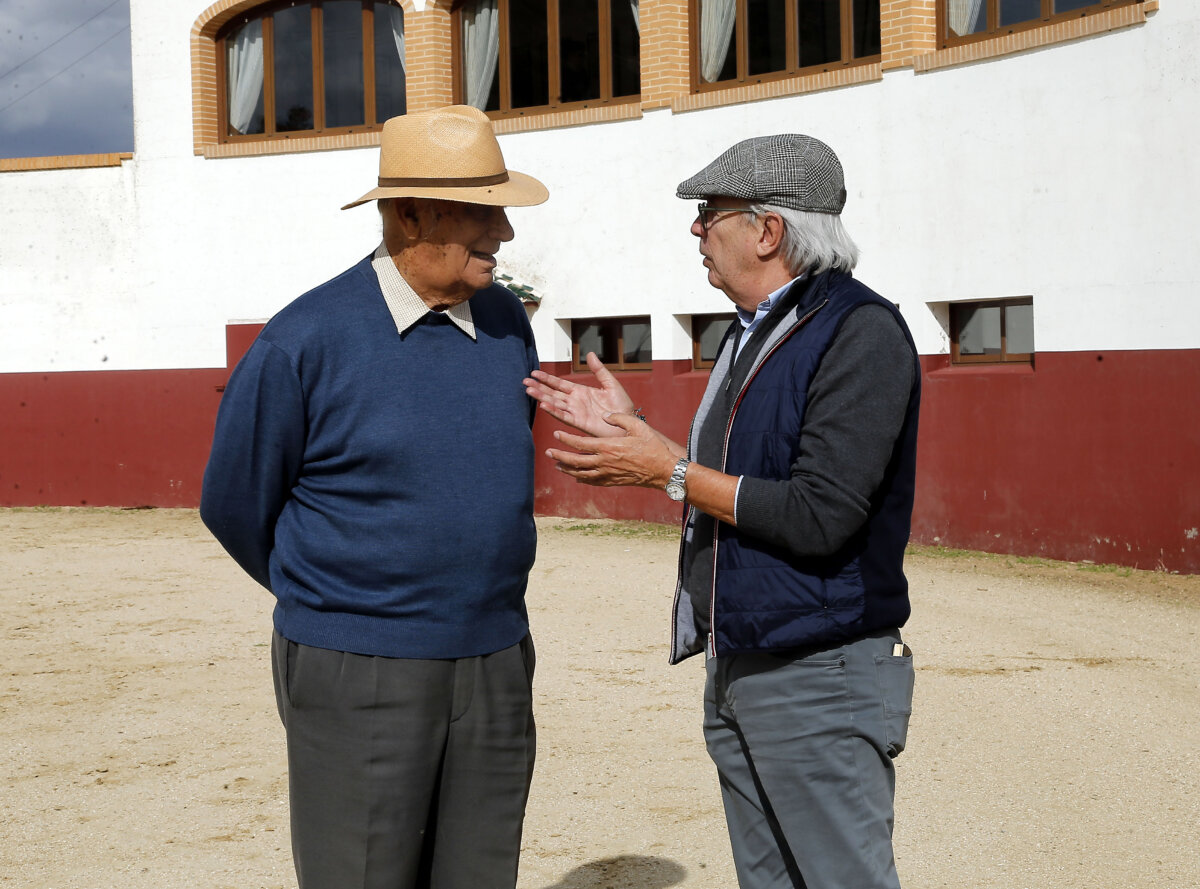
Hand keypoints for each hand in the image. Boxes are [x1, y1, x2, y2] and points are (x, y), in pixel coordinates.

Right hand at [524, 352, 637, 437]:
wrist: (628, 423)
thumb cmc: (621, 405)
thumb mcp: (610, 383)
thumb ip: (599, 370)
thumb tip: (590, 354)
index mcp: (580, 392)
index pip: (559, 384)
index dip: (547, 379)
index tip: (534, 373)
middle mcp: (575, 402)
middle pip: (553, 393)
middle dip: (539, 387)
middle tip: (525, 381)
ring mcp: (575, 412)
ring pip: (554, 403)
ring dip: (542, 397)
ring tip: (529, 391)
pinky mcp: (579, 422)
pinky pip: (564, 416)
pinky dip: (554, 411)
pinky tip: (544, 405)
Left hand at [546, 413, 676, 487]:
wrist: (663, 470)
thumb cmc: (652, 446)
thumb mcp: (637, 426)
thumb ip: (619, 418)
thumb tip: (605, 414)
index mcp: (608, 447)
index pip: (580, 444)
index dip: (566, 439)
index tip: (556, 434)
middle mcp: (604, 462)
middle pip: (575, 461)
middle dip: (560, 456)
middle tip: (548, 452)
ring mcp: (608, 474)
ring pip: (581, 474)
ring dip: (567, 469)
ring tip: (557, 465)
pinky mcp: (613, 482)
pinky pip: (593, 482)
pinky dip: (582, 479)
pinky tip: (576, 478)